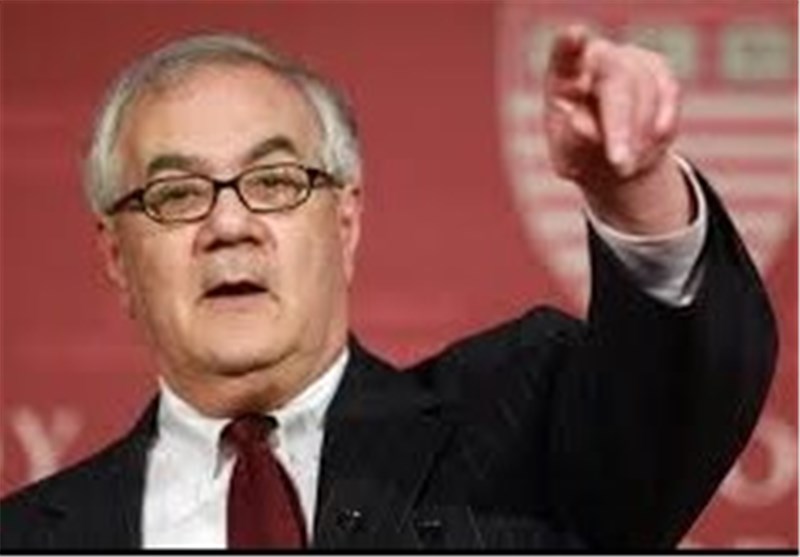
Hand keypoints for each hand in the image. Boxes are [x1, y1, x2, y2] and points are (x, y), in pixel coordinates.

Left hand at [544, 26, 692, 234]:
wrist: (613, 157)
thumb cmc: (579, 154)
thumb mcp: (569, 159)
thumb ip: (571, 143)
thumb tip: (581, 122)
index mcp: (562, 76)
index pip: (564, 55)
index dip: (570, 44)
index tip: (574, 36)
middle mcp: (595, 58)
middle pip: (617, 81)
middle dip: (621, 127)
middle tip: (620, 165)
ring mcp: (629, 58)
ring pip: (647, 89)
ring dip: (641, 135)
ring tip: (627, 168)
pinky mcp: (658, 67)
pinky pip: (669, 93)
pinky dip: (662, 125)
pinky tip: (652, 145)